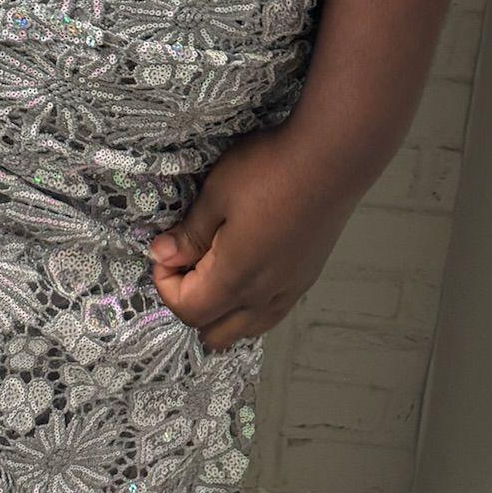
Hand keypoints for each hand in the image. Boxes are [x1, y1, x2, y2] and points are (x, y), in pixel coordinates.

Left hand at [147, 124, 363, 350]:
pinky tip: (246, 266)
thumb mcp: (216, 195)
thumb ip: (189, 234)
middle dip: (190, 303)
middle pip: (215, 332)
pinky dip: (248, 305)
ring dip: (220, 308)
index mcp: (237, 279)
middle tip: (185, 258)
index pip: (188, 311)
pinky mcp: (305, 279)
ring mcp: (290, 291)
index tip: (165, 250)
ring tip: (213, 262)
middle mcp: (265, 297)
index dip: (165, 284)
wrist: (329, 160)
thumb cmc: (269, 172)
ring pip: (245, 329)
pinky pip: (270, 313)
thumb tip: (162, 256)